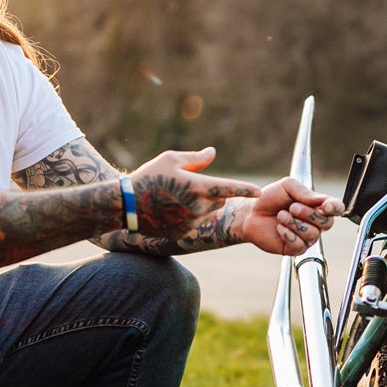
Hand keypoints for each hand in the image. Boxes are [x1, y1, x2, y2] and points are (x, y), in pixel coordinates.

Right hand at [127, 148, 261, 242]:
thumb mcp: (171, 160)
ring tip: (177, 199)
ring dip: (202, 206)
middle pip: (219, 199)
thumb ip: (196, 158)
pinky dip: (189, 217)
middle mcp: (197, 207)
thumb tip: (213, 152)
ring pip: (208, 212)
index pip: (228, 187)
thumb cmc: (149, 177)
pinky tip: (171, 211)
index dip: (245, 189)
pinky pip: (195, 224)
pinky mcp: (183, 234)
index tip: (259, 192)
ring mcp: (190, 223)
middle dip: (213, 193)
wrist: (126, 205)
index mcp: (197, 186)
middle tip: (192, 187)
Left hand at [230, 177, 345, 256]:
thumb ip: (304, 192)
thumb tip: (321, 201)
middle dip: (309, 214)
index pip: (336, 208)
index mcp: (317, 205)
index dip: (335, 208)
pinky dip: (288, 234)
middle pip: (327, 223)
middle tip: (292, 207)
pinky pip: (300, 245)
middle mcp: (315, 223)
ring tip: (281, 216)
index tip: (325, 206)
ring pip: (313, 235)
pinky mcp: (294, 249)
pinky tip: (279, 228)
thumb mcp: (287, 187)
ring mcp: (306, 237)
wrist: (251, 213)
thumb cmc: (270, 198)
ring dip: (295, 224)